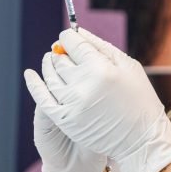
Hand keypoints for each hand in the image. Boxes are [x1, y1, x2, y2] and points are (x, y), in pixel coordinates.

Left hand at [25, 28, 170, 171]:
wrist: (141, 139)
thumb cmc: (139, 99)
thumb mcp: (129, 68)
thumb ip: (102, 47)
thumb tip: (78, 32)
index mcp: (101, 69)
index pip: (74, 44)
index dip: (69, 37)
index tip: (68, 35)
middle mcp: (84, 85)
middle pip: (61, 60)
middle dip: (60, 52)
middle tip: (61, 49)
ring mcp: (72, 104)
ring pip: (51, 77)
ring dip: (49, 66)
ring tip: (51, 61)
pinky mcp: (66, 120)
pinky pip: (43, 98)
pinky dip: (34, 85)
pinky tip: (29, 75)